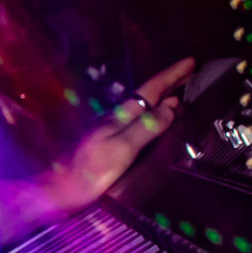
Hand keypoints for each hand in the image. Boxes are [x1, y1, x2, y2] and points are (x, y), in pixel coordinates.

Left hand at [41, 57, 194, 215]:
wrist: (59, 191)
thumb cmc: (90, 172)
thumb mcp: (123, 148)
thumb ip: (147, 127)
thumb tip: (171, 107)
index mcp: (121, 116)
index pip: (151, 89)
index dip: (172, 75)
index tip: (191, 61)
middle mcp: (116, 118)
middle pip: (147, 95)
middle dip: (170, 82)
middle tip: (191, 72)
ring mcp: (111, 130)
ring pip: (143, 108)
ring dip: (163, 99)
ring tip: (181, 95)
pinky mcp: (108, 143)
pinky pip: (139, 121)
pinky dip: (154, 115)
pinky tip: (158, 122)